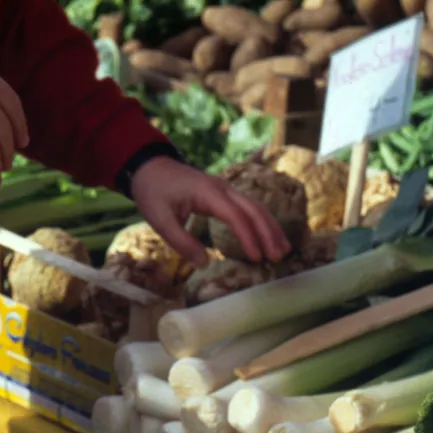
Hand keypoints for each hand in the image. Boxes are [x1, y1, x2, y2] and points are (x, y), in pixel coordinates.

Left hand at [130, 157, 290, 267]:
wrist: (150, 167)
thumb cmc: (153, 193)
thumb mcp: (160, 220)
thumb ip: (181, 242)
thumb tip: (205, 264)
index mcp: (208, 193)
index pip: (235, 216)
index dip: (248, 237)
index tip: (256, 257)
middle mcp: (223, 188)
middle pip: (254, 210)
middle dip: (268, 233)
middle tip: (278, 257)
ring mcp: (226, 189)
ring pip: (256, 207)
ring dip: (270, 227)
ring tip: (283, 249)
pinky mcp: (224, 194)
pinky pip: (248, 207)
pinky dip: (261, 222)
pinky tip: (269, 236)